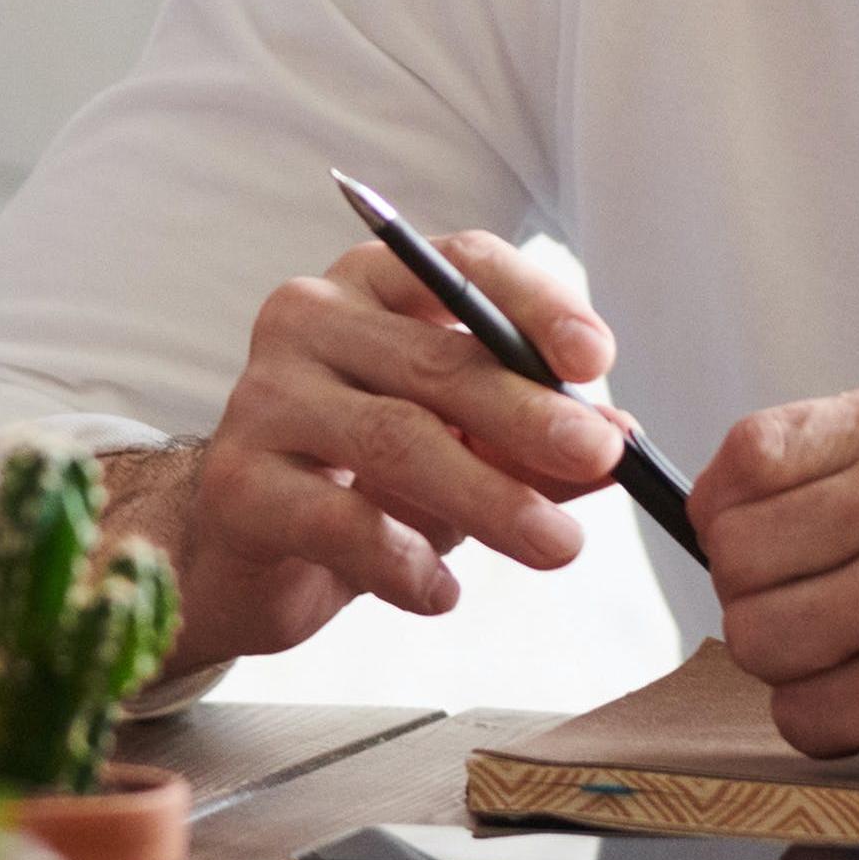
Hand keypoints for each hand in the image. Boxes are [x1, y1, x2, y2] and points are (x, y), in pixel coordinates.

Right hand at [108, 234, 632, 670]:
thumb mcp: (463, 452)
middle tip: (601, 458)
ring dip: (491, 496)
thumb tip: (621, 440)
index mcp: (372, 286)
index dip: (535, 303)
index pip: (461, 264)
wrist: (246, 558)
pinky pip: (339, 521)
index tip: (595, 359)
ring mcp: (264, 398)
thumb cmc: (364, 483)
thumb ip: (532, 444)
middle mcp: (309, 320)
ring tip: (556, 546)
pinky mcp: (237, 483)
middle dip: (530, 413)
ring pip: (396, 439)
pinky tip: (443, 595)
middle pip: (437, 360)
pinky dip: (405, 564)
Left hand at [690, 381, 858, 781]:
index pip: (750, 451)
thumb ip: (858, 466)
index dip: (726, 507)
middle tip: (817, 612)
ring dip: (791, 665)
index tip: (747, 539)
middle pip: (735, 551)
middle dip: (758, 594)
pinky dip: (828, 726)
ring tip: (858, 658)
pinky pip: (800, 715)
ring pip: (753, 636)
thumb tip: (726, 502)